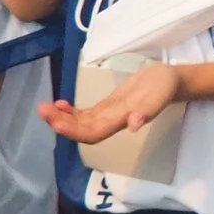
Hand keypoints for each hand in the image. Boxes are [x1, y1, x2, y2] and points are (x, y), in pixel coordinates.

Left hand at [42, 60, 180, 144]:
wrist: (171, 81)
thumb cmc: (165, 86)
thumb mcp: (159, 95)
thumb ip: (148, 110)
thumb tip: (134, 125)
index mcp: (121, 120)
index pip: (92, 132)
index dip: (73, 130)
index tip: (55, 121)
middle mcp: (111, 121)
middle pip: (81, 129)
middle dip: (60, 122)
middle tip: (42, 109)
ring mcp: (108, 114)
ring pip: (80, 123)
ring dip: (61, 117)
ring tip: (45, 107)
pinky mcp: (107, 106)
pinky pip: (85, 114)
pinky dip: (70, 111)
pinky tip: (60, 104)